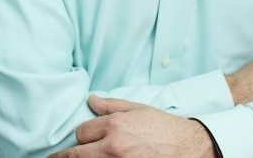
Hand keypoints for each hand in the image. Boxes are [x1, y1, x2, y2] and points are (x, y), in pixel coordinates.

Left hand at [47, 95, 215, 157]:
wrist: (186, 147)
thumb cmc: (162, 127)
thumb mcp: (137, 109)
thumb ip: (111, 105)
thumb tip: (90, 99)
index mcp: (115, 125)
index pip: (82, 132)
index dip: (81, 134)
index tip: (83, 137)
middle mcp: (113, 147)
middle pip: (76, 154)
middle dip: (66, 155)